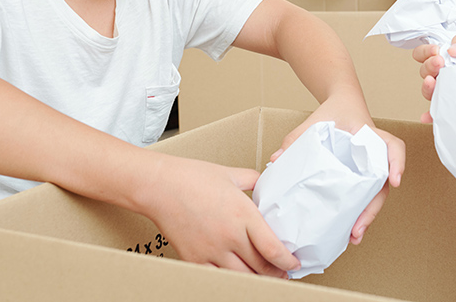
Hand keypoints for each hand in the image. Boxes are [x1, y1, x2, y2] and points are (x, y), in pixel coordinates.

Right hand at [142, 155, 299, 276]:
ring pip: (242, 277)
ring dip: (258, 279)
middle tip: (286, 271)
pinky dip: (233, 281)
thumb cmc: (193, 177)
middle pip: (261, 267)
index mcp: (242, 214)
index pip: (272, 248)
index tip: (295, 262)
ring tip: (267, 276)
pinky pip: (218, 278)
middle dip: (277, 272)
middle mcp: (229, 237)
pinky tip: (240, 277)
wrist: (159, 186)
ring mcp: (211, 251)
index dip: (287, 260)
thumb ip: (254, 180)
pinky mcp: (194, 259)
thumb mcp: (231, 174)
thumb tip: (268, 182)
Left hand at [269, 96, 404, 244]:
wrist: (342, 104)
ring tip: (353, 236)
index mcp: (370, 136)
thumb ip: (296, 138)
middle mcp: (375, 156)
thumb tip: (276, 160)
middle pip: (382, 184)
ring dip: (366, 217)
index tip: (395, 181)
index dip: (397, 163)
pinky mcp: (360, 178)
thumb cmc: (334, 111)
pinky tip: (346, 230)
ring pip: (374, 196)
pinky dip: (357, 213)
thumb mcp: (315, 121)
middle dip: (372, 209)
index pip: (393, 147)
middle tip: (358, 229)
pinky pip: (363, 196)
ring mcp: (369, 169)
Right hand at [412, 32, 455, 121]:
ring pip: (430, 91)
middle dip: (428, 66)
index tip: (436, 50)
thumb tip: (449, 48)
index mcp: (447, 56)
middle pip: (425, 71)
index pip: (426, 53)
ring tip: (433, 82)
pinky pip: (441, 112)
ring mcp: (451, 90)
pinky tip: (427, 117)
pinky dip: (431, 115)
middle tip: (439, 62)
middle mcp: (446, 73)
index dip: (426, 51)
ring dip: (427, 87)